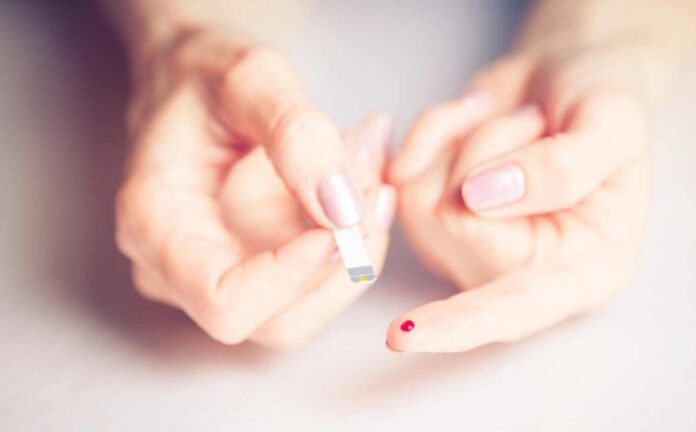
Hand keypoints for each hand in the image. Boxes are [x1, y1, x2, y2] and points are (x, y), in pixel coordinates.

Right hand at [116, 31, 395, 347]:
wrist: (197, 82)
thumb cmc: (206, 74)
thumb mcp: (251, 77)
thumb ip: (296, 135)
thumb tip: (343, 208)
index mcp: (155, 224)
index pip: (222, 301)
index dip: (291, 278)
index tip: (343, 222)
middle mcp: (181, 267)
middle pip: (278, 321)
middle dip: (343, 263)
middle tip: (374, 182)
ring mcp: (221, 273)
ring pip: (310, 306)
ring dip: (360, 247)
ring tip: (370, 166)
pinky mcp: (258, 269)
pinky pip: (320, 280)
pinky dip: (356, 237)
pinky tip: (364, 178)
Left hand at [386, 41, 656, 352]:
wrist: (567, 76)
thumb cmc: (602, 103)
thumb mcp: (616, 125)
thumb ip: (565, 167)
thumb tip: (479, 198)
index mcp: (577, 271)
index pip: (512, 311)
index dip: (459, 323)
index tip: (401, 336)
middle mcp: (510, 271)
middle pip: (452, 222)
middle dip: (490, 148)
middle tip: (536, 122)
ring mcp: (461, 244)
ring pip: (420, 195)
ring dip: (466, 136)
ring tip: (517, 124)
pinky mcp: (427, 210)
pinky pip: (400, 168)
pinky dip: (436, 127)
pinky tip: (475, 118)